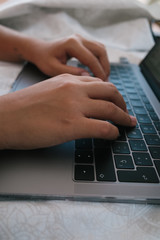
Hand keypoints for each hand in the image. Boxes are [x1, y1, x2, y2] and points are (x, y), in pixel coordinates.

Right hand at [0, 74, 135, 148]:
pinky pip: (103, 127)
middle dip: (123, 103)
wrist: (4, 118)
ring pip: (111, 109)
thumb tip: (82, 102)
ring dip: (123, 118)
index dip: (112, 94)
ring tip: (126, 124)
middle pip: (111, 92)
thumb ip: (67, 93)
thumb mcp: (49, 91)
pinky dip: (113, 132)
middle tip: (126, 113)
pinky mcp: (72, 126)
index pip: (99, 83)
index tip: (116, 102)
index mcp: (67, 80)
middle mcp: (74, 89)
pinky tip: (113, 135)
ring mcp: (74, 107)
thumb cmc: (23, 108)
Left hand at [28, 34, 109, 80]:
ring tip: (103, 78)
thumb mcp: (54, 69)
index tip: (102, 84)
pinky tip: (98, 72)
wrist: (40, 50)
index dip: (98, 72)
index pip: (91, 58)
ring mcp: (81, 38)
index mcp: (71, 44)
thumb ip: (70, 72)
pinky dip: (100, 60)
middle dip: (105, 67)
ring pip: (101, 49)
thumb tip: (88, 75)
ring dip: (104, 63)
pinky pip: (97, 50)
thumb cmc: (44, 60)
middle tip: (105, 82)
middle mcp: (78, 38)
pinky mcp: (83, 42)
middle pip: (100, 51)